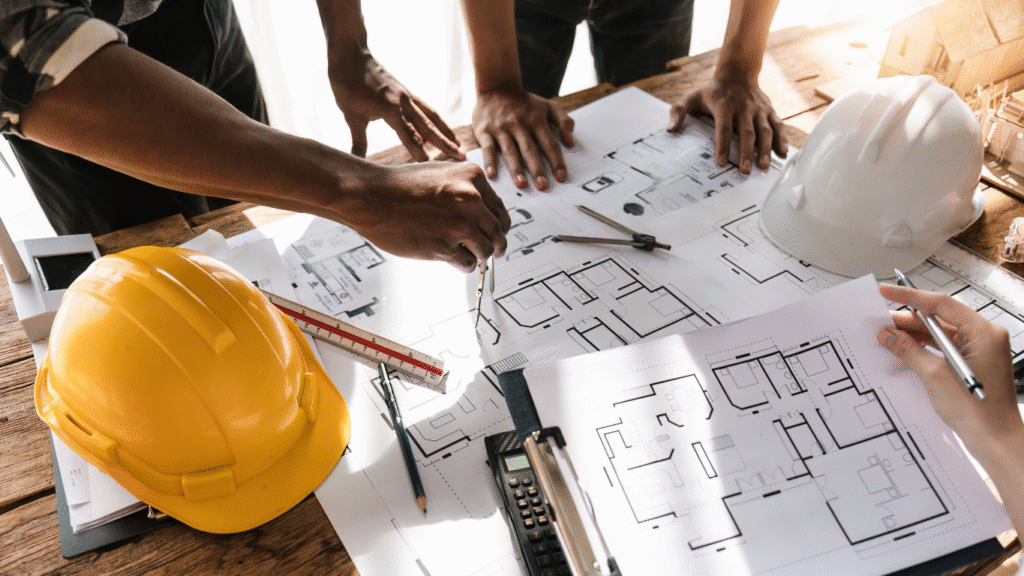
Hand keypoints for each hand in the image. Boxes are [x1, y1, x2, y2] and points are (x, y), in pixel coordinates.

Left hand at [328, 52, 462, 161]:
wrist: (350, 54)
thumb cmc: (347, 83)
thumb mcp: (350, 114)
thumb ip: (358, 140)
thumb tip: (357, 162)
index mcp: (389, 108)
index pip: (409, 135)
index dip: (420, 153)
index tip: (430, 170)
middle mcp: (403, 102)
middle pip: (428, 126)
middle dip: (445, 143)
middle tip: (461, 156)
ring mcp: (406, 96)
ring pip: (431, 116)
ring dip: (445, 131)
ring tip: (459, 143)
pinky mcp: (406, 92)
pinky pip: (425, 108)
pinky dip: (435, 120)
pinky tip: (440, 129)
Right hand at [348, 161, 510, 272]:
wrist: (372, 196)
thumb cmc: (399, 184)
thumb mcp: (440, 172)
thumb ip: (464, 188)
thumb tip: (482, 211)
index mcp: (473, 177)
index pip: (499, 208)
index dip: (499, 225)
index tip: (496, 232)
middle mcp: (471, 199)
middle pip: (498, 231)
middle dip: (497, 244)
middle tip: (493, 251)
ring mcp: (459, 224)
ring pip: (487, 250)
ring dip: (481, 257)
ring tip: (472, 257)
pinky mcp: (445, 246)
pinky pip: (467, 262)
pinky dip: (464, 265)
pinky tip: (455, 260)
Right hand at [472, 84, 573, 190]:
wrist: (496, 86)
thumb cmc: (525, 102)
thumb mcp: (548, 106)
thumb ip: (563, 121)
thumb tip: (571, 142)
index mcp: (536, 120)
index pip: (549, 144)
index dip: (556, 161)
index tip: (561, 177)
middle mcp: (519, 125)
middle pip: (530, 150)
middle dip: (537, 169)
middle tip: (543, 186)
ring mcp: (501, 128)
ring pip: (510, 151)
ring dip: (516, 168)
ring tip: (522, 184)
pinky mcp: (484, 131)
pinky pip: (488, 148)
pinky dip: (489, 161)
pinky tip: (492, 175)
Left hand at [668, 70, 787, 173]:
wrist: (737, 73)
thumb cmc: (713, 91)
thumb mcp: (693, 97)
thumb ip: (679, 111)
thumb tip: (671, 127)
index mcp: (724, 105)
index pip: (723, 128)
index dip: (722, 145)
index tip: (721, 162)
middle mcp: (743, 107)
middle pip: (746, 133)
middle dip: (746, 152)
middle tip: (744, 170)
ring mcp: (758, 109)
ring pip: (764, 130)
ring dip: (765, 149)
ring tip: (763, 166)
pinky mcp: (769, 111)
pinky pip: (778, 125)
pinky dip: (782, 138)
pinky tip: (782, 152)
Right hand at [876, 284, 1019, 452]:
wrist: (995, 441)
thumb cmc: (980, 413)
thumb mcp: (934, 376)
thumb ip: (908, 349)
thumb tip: (888, 334)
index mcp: (984, 333)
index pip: (942, 304)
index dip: (910, 296)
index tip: (887, 291)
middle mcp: (984, 338)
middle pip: (941, 317)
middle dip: (909, 318)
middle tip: (881, 318)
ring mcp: (979, 351)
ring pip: (940, 333)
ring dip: (914, 333)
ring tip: (888, 334)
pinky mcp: (971, 364)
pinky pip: (943, 347)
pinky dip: (923, 347)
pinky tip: (904, 348)